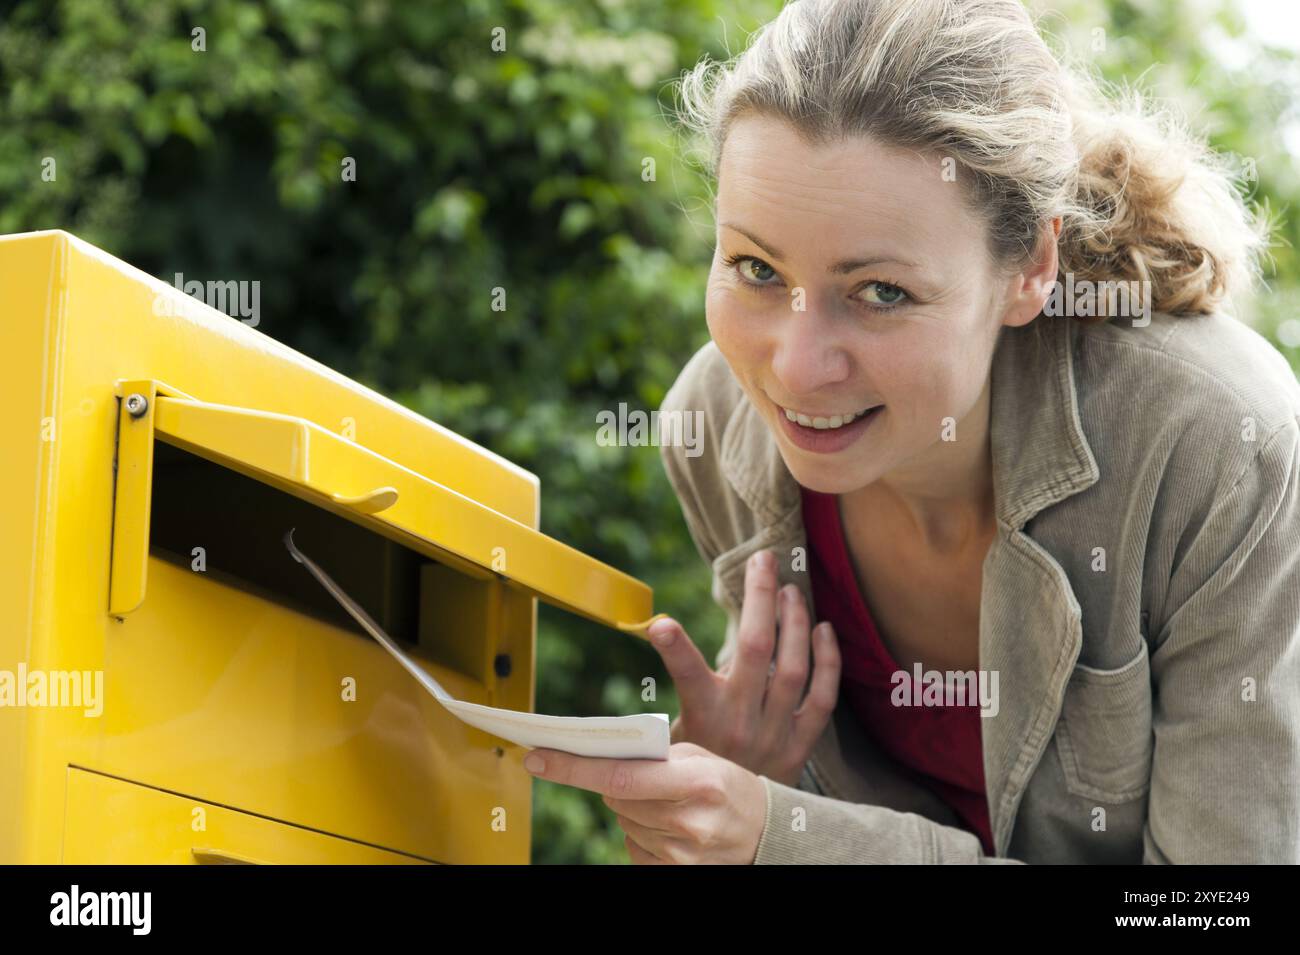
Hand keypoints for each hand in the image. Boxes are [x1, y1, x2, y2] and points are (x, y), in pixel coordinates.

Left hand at [524, 743, 766, 863]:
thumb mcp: (701, 757)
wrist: (766, 832)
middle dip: (617, 783)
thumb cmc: (728, 785)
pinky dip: (641, 833)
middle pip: (616, 798)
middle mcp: (689, 822)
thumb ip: (654, 756)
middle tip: (646, 778)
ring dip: (632, 809)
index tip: (537, 757)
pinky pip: (632, 848)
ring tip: (669, 804)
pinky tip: (669, 826)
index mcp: (697, 782)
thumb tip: (600, 758)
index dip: (573, 767)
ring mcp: (682, 854)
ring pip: (622, 822)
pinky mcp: (677, 874)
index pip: (619, 776)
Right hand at [648, 548, 839, 787]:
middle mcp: (740, 724)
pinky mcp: (800, 745)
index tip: (661, 622)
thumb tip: (662, 632)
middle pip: (757, 649)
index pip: (686, 675)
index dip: (674, 647)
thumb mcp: (677, 734)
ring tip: (791, 590)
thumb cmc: (696, 765)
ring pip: (794, 667)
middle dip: (760, 597)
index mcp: (702, 718)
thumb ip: (685, 689)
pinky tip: (823, 629)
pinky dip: (828, 660)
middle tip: (763, 559)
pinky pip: (822, 697)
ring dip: (795, 621)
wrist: (728, 824)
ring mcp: (775, 734)